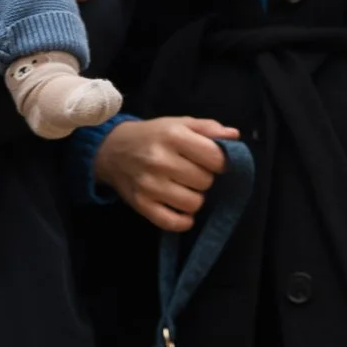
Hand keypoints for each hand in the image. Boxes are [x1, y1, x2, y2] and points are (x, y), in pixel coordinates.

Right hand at [92, 115, 240, 231]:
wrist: (112, 150)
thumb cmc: (152, 135)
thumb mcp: (179, 123)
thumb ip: (208, 128)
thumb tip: (234, 137)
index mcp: (173, 136)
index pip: (215, 159)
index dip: (219, 163)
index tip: (211, 162)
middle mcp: (160, 160)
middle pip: (205, 182)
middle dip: (204, 179)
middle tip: (192, 174)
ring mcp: (149, 185)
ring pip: (193, 204)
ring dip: (194, 199)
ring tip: (184, 189)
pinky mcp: (141, 204)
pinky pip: (172, 223)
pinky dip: (182, 221)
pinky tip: (181, 210)